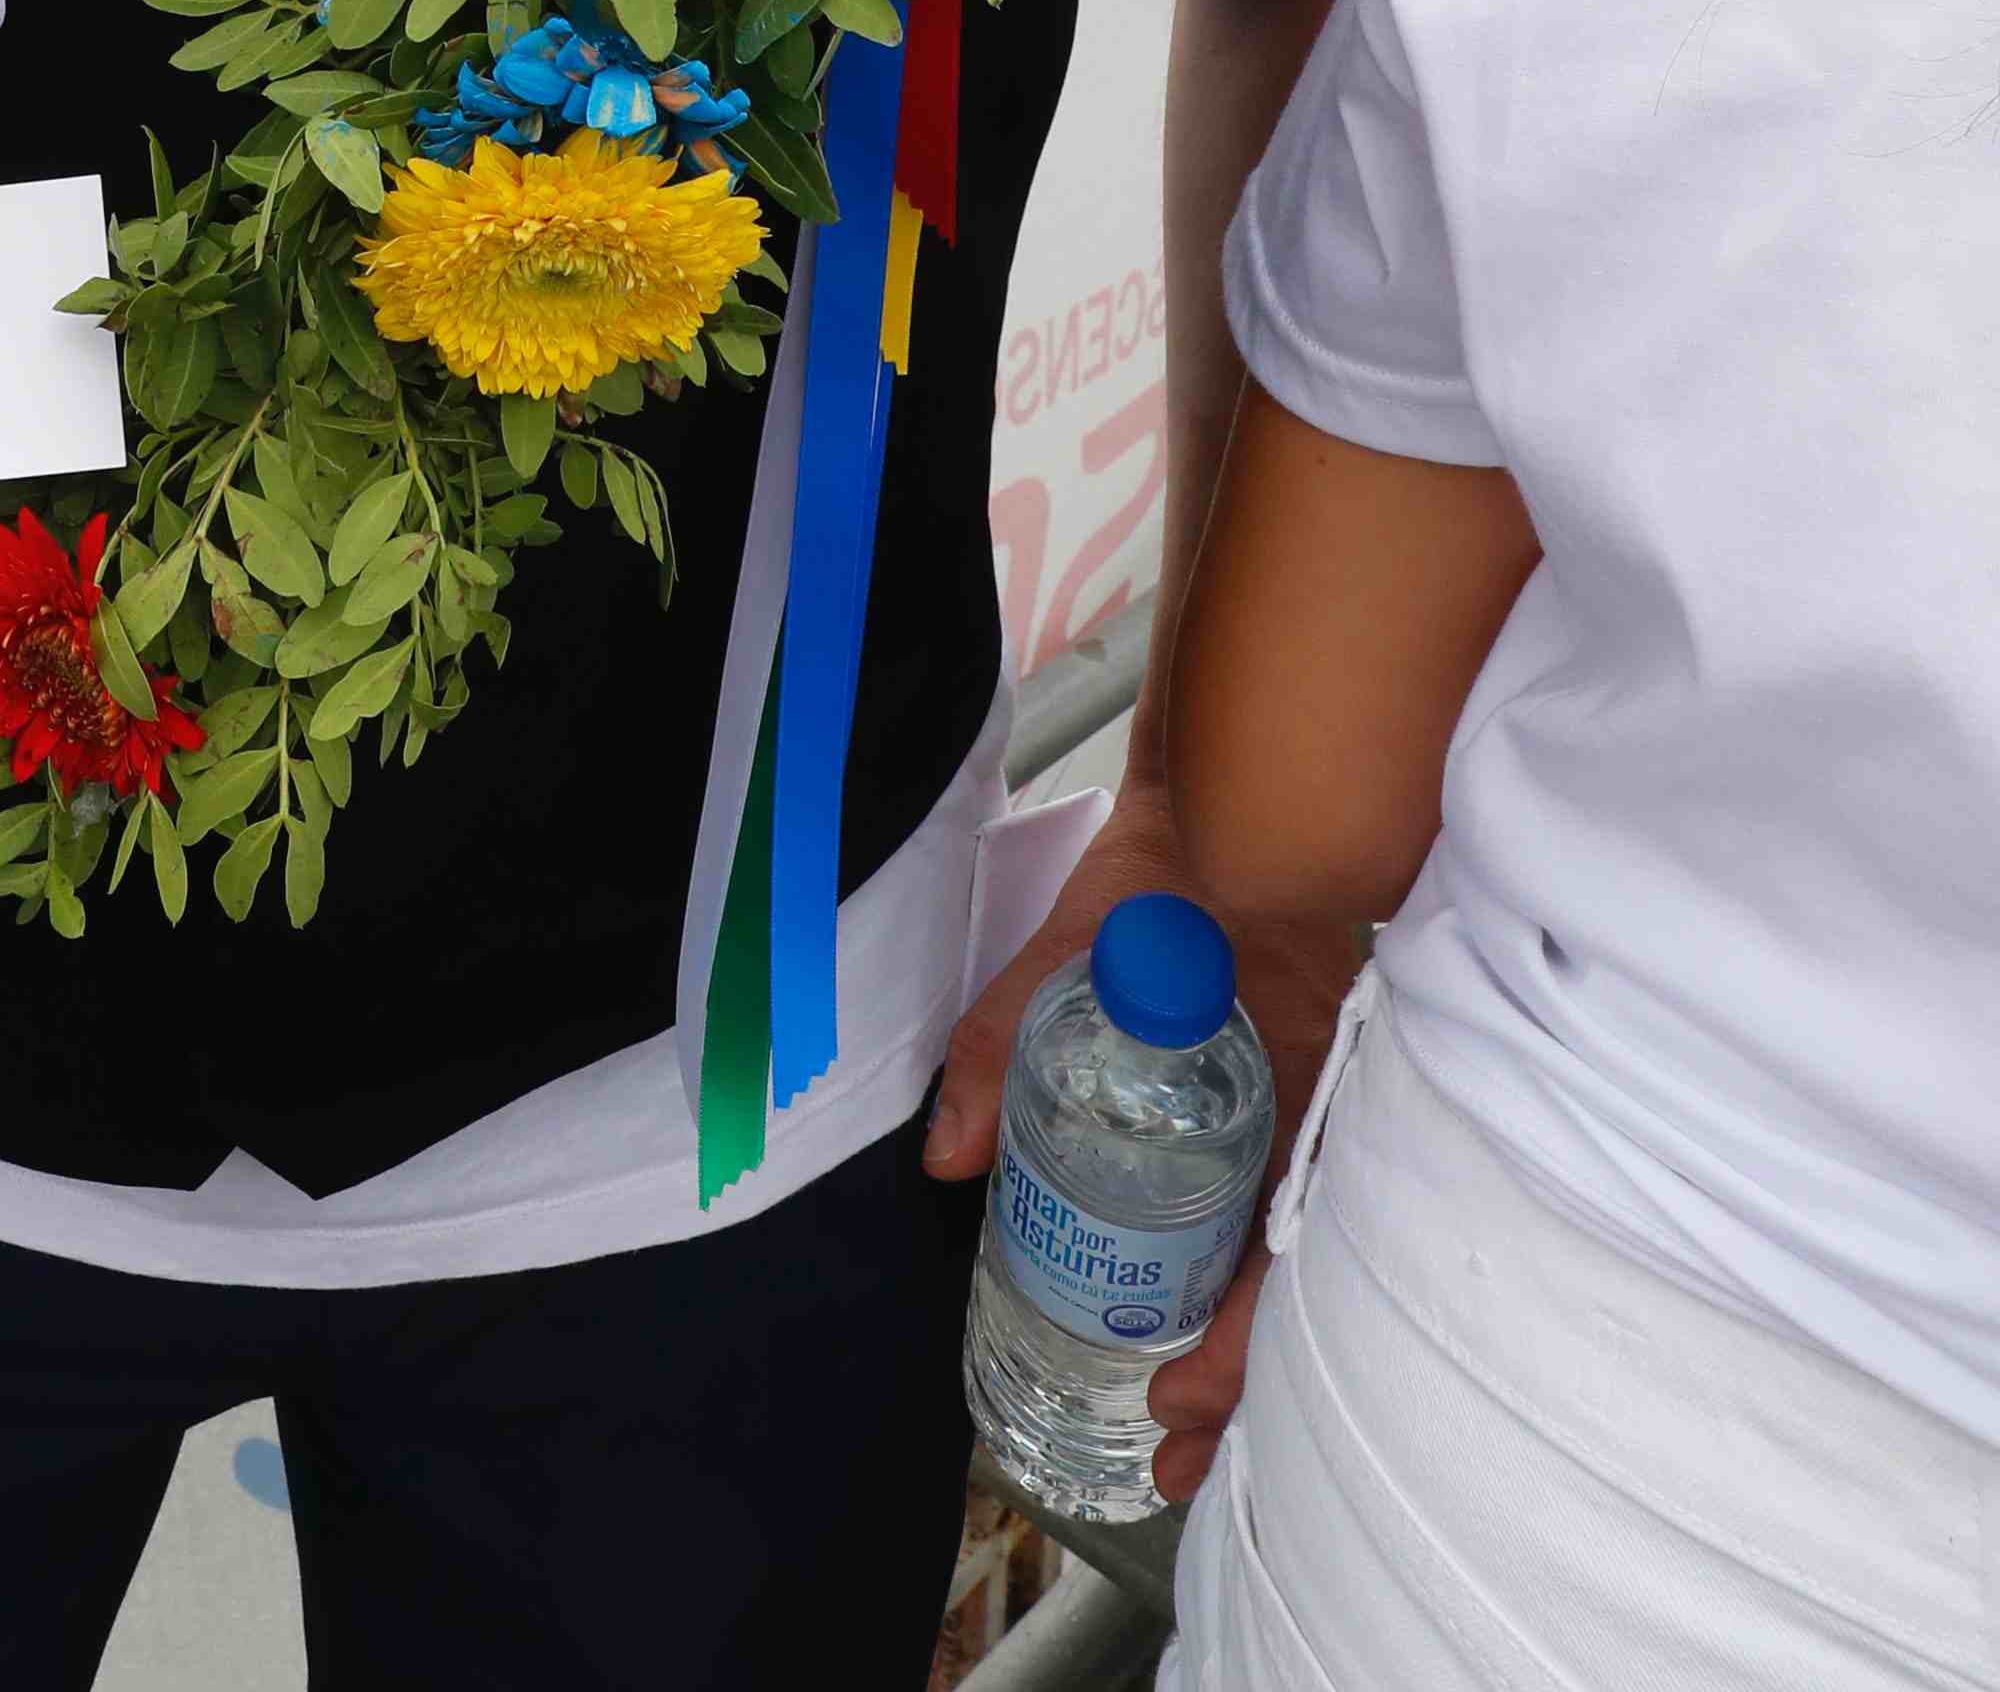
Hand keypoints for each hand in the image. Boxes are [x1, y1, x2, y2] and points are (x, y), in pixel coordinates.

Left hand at [923, 778, 1360, 1511]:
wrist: (1224, 809)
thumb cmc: (1157, 881)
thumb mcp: (1072, 949)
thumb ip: (1002, 1040)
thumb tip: (945, 1158)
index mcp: (1290, 1089)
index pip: (1281, 1249)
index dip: (1236, 1341)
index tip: (1173, 1397)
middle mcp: (1322, 1121)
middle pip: (1302, 1282)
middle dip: (1243, 1383)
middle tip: (1175, 1457)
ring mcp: (1318, 1122)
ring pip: (1301, 1264)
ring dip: (1250, 1350)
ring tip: (1186, 1435)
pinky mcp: (1298, 1117)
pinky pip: (1289, 1221)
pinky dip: (1255, 1288)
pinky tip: (1210, 1332)